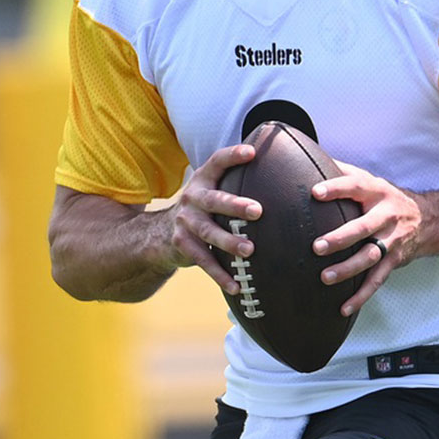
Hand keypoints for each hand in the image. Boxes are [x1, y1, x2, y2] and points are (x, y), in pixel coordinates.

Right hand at [166, 143, 262, 294]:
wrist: (159, 234)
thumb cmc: (202, 209)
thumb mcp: (211, 190)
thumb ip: (234, 181)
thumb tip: (279, 169)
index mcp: (203, 180)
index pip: (217, 162)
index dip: (233, 156)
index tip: (252, 153)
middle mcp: (192, 197)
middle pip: (214, 200)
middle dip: (235, 205)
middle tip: (258, 211)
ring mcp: (185, 222)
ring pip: (209, 232)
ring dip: (229, 242)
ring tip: (250, 250)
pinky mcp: (183, 245)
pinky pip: (204, 261)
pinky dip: (220, 275)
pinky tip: (237, 286)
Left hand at [310, 160, 420, 316]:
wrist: (429, 220)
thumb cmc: (386, 198)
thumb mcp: (370, 180)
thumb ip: (342, 171)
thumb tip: (308, 156)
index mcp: (376, 192)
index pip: (355, 187)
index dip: (336, 188)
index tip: (315, 192)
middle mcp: (385, 216)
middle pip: (363, 228)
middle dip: (341, 238)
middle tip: (317, 246)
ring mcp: (391, 241)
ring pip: (370, 257)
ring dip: (348, 269)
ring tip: (325, 277)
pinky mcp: (393, 261)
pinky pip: (376, 281)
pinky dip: (361, 296)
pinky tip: (343, 308)